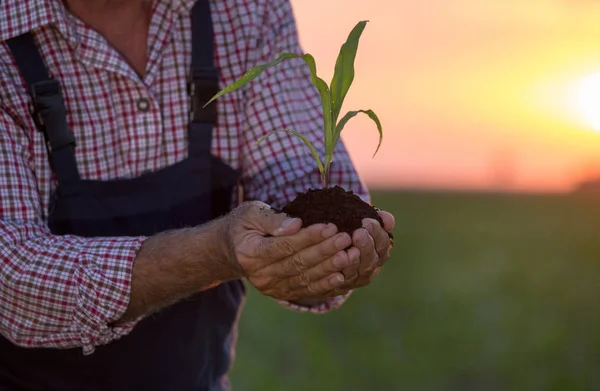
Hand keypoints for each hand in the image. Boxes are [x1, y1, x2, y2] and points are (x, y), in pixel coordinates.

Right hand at [223, 201, 352, 301]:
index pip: (283, 246)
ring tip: (349, 255)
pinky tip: (342, 276)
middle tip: (346, 239)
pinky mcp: (283, 294)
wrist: (232, 249)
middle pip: (297, 264)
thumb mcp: (251, 213)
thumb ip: (272, 219)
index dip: (307, 237)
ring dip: (329, 268)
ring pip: (305, 279)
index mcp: (250, 253)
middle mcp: (260, 275)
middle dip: (324, 251)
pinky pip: (307, 291)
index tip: (330, 226)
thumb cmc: (245, 224)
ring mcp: (272, 288)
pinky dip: (325, 284)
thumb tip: (295, 225)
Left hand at [337, 210, 394, 288]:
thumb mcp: (358, 222)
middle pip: (372, 258)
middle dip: (366, 245)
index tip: (365, 221)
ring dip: (354, 260)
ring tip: (348, 249)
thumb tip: (388, 219)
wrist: (326, 250)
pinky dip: (341, 275)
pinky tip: (336, 266)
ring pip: (360, 271)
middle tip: (358, 233)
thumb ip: (375, 219)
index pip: (383, 243)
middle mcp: (371, 266)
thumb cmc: (346, 230)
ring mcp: (358, 278)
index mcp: (378, 250)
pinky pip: (343, 282)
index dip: (376, 232)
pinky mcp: (343, 286)